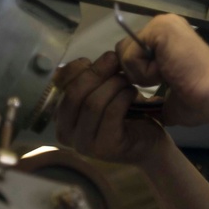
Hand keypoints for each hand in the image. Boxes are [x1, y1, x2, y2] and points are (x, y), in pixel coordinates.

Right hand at [53, 52, 170, 166]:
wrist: (149, 144)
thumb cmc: (124, 115)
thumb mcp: (102, 92)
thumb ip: (89, 79)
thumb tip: (84, 61)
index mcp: (60, 116)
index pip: (59, 85)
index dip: (78, 67)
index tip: (98, 59)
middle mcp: (65, 134)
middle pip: (74, 94)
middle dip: (97, 73)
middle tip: (116, 62)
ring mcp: (84, 145)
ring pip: (93, 103)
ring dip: (113, 85)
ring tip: (127, 81)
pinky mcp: (105, 148)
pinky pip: (111, 113)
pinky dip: (123, 97)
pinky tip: (132, 93)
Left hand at [115, 14, 208, 127]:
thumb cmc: (199, 100)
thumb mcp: (168, 95)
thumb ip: (152, 92)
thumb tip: (143, 109)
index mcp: (166, 39)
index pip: (131, 54)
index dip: (137, 74)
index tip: (163, 82)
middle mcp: (162, 25)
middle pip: (123, 51)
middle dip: (137, 74)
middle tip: (166, 78)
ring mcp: (161, 24)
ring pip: (125, 54)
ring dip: (142, 74)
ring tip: (169, 74)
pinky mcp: (159, 28)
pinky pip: (131, 55)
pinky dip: (145, 72)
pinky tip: (168, 71)